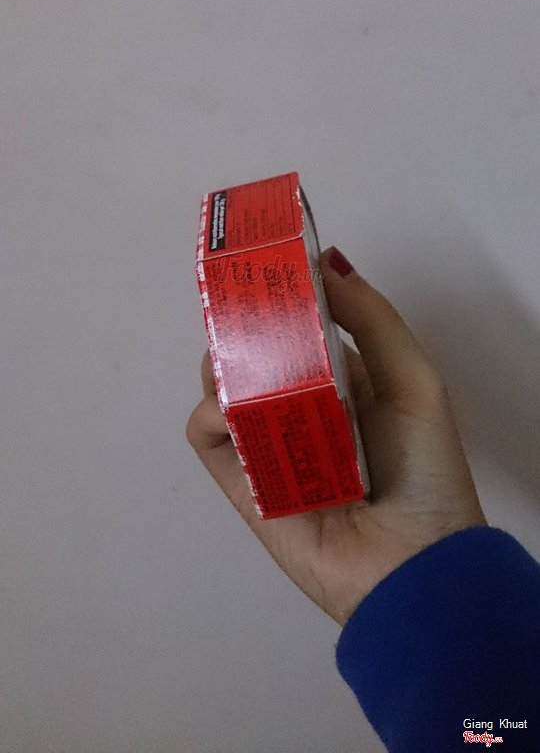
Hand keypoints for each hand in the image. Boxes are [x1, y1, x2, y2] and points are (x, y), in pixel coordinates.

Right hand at [186, 246, 485, 626]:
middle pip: (256, 353)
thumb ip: (371, 319)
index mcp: (346, 384)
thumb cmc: (422, 469)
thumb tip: (327, 260)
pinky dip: (210, 413)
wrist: (410, 567)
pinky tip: (233, 410)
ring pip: (224, 386)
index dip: (283, 298)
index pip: (301, 330)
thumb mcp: (413, 381)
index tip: (267, 265)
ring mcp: (269, 445)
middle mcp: (302, 409)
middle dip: (244, 325)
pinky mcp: (241, 482)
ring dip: (224, 363)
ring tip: (240, 361)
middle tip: (241, 307)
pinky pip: (209, 435)